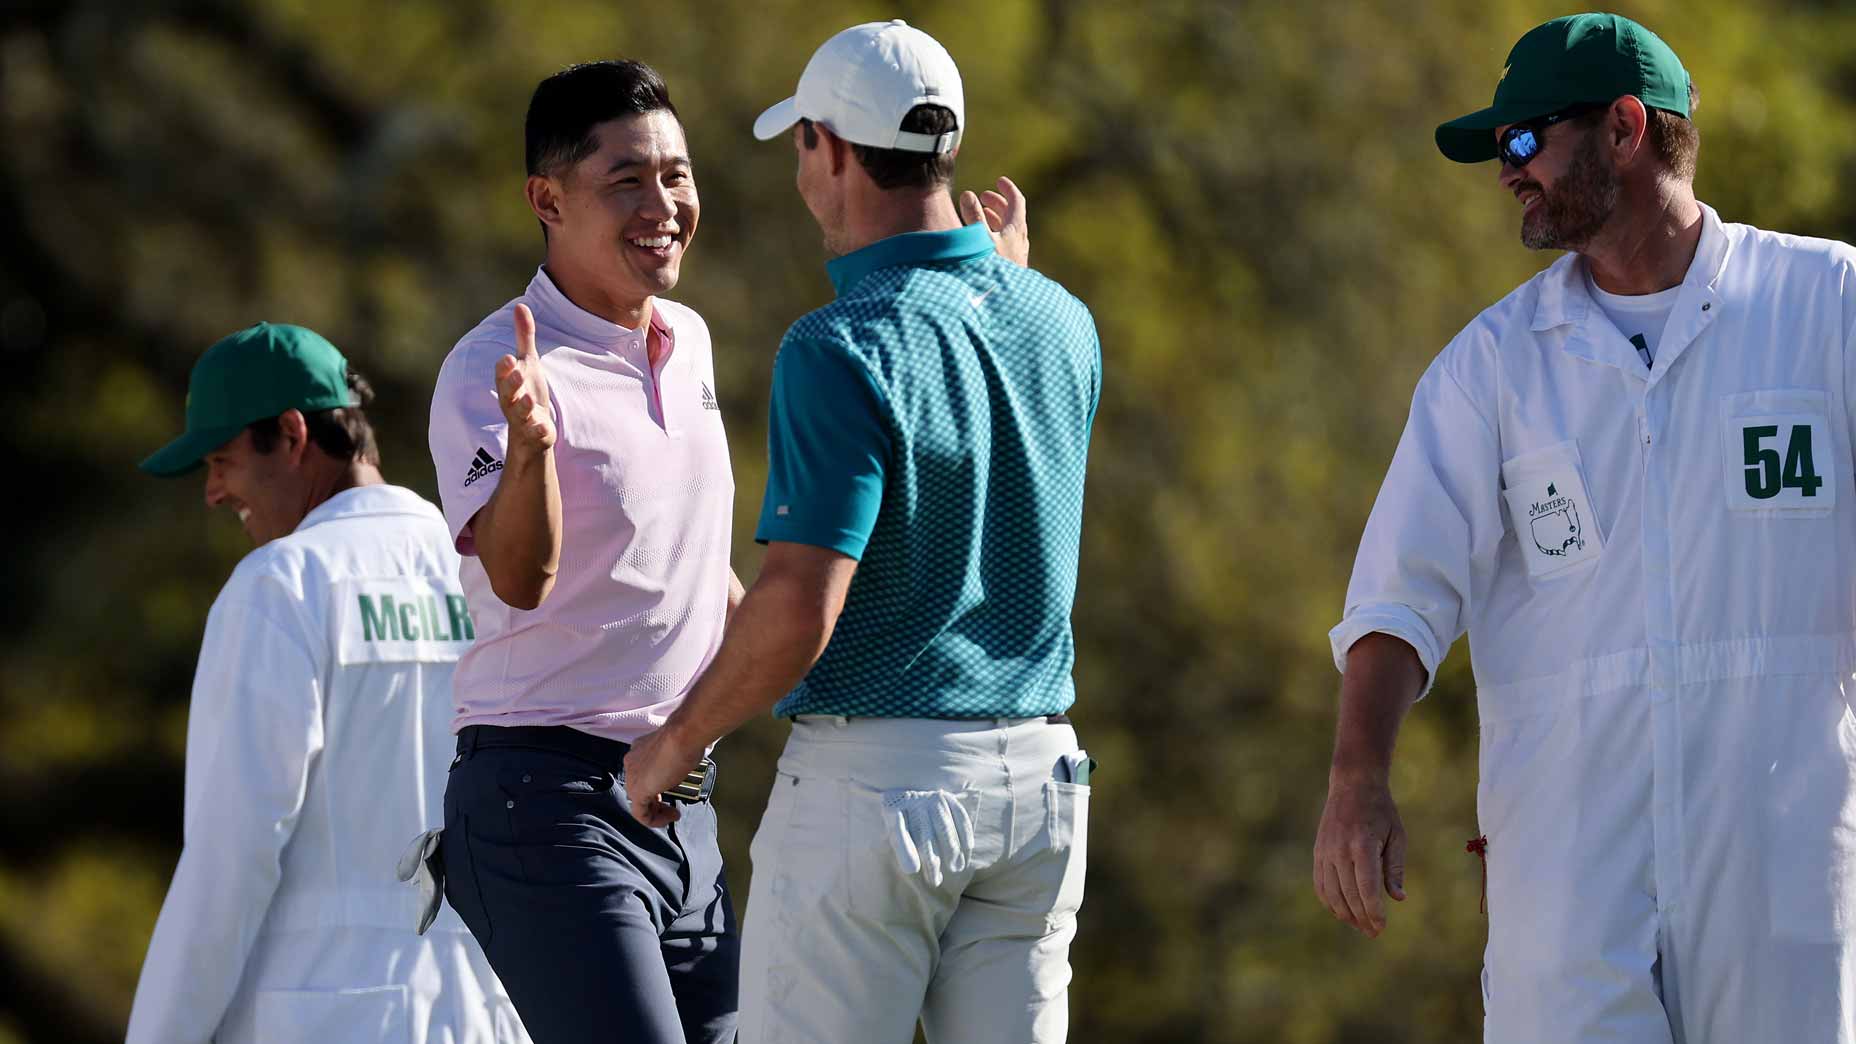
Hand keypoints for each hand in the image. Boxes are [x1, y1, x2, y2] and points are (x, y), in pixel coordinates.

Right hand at [496, 303, 554, 451]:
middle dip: (511, 383)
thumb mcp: (528, 363)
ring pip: (520, 414)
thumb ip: (523, 336)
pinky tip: (543, 428)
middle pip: (508, 393)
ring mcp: (522, 419)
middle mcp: (512, 401)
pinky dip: (537, 431)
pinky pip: (534, 433)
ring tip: (530, 400)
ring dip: (524, 406)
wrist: (531, 431)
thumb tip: (521, 305)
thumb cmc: (527, 391)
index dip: (505, 368)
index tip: (509, 358)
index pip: (503, 374)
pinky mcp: (534, 434)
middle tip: (516, 373)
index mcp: (509, 384)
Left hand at [623, 725, 705, 827]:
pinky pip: (640, 813)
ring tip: (673, 814)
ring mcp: (633, 776)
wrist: (683, 734)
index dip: (656, 786)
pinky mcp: (638, 790)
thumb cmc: (687, 735)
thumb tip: (687, 761)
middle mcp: (632, 762)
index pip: (642, 773)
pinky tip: (669, 817)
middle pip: (639, 788)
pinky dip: (654, 820)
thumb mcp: (680, 747)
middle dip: (656, 800)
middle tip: (672, 806)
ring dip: (657, 811)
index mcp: (639, 749)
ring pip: (638, 802)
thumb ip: (676, 757)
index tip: (673, 790)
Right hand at [959, 176, 1028, 266]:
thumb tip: (968, 194)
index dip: (1007, 189)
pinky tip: (982, 239)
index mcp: (1016, 230)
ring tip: (982, 214)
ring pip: (1008, 229)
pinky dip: (994, 233)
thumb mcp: (980, 239)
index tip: (998, 180)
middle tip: (983, 197)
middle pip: (1012, 214)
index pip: (1016, 201)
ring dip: (995, 218)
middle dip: (997, 203)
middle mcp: (1019, 240)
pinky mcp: (1010, 266)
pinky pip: (1004, 242)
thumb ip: (973, 216)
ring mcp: (1016, 254)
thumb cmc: (993, 269)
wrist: (1004, 301)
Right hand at [1312, 779, 1407, 937]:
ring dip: (1345, 914)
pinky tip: (1342, 911)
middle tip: (1374, 933)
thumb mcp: (1397, 836)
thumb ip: (1394, 868)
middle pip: (1349, 895)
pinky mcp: (1318, 852)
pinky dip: (1329, 902)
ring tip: (1359, 926)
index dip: (1373, 912)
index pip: (1366, 888)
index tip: (1381, 927)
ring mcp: (1325, 851)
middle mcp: (1340, 850)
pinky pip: (1320, 884)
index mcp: (1362, 845)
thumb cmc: (1381, 811)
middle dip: (1362, 918)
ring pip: (1332, 893)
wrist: (1352, 785)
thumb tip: (1398, 898)